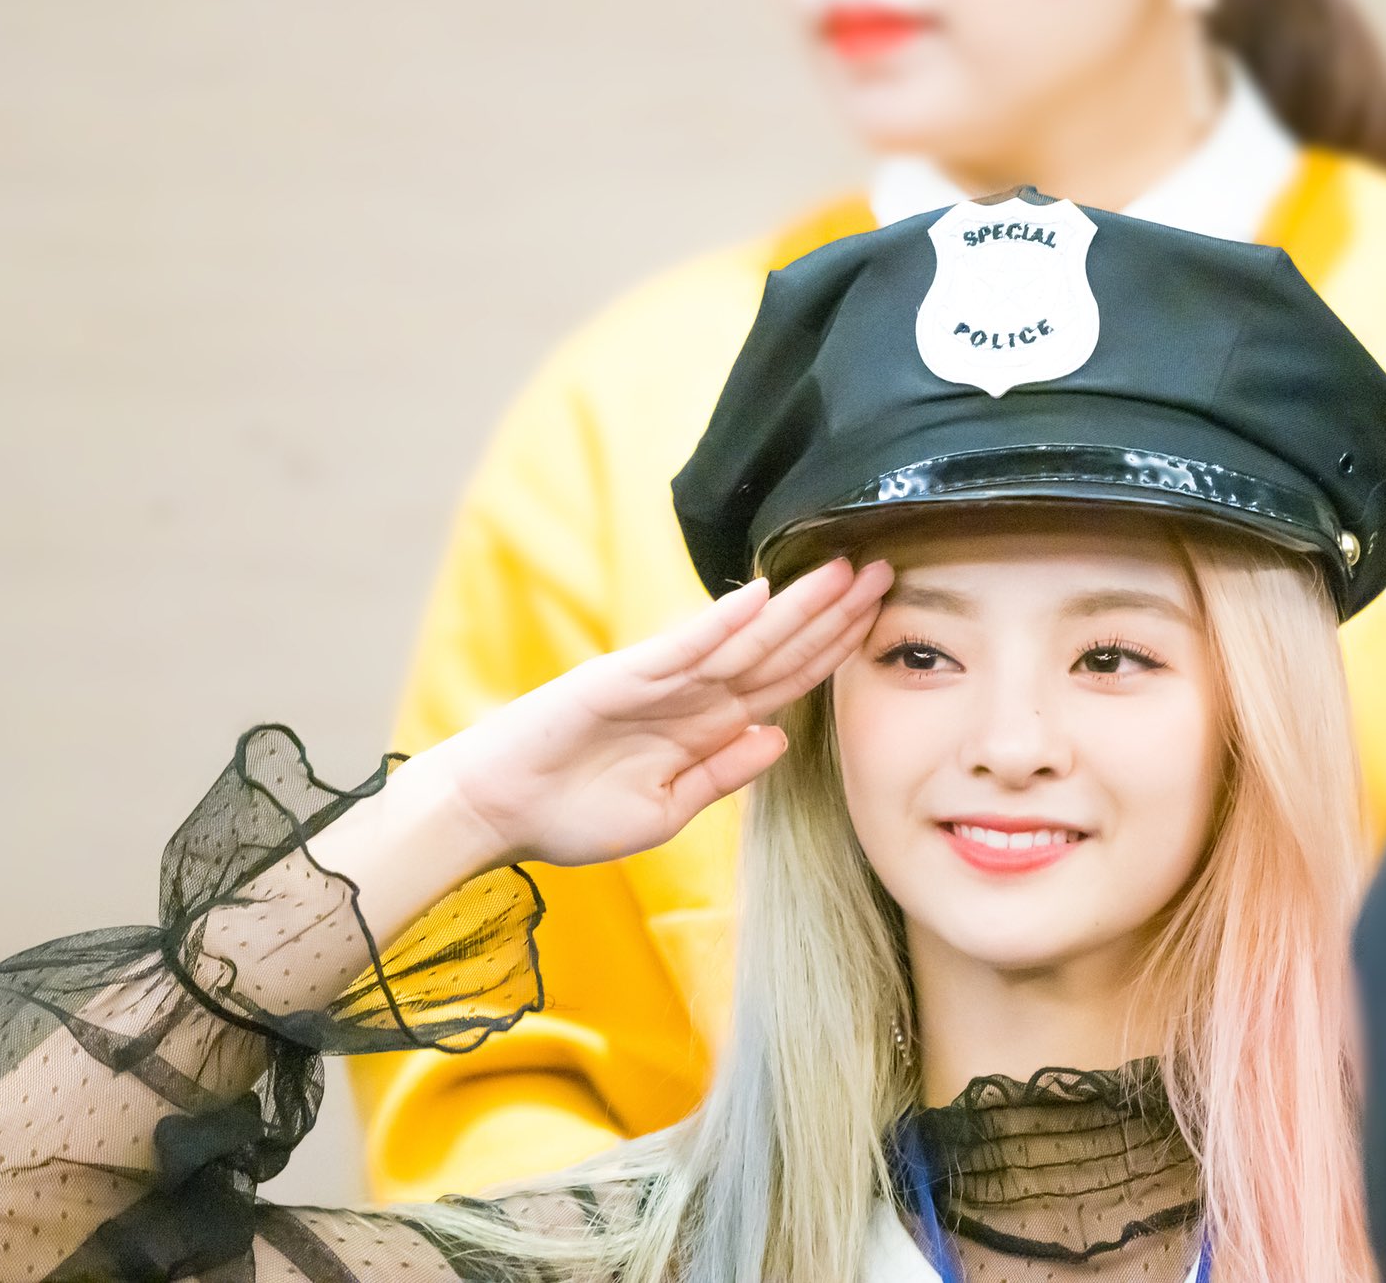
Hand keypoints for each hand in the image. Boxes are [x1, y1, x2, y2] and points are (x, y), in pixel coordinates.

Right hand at [420, 557, 890, 869]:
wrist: (498, 811)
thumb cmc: (574, 813)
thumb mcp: (668, 809)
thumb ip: (724, 773)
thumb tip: (780, 737)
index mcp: (706, 725)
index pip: (786, 681)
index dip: (835, 652)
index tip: (883, 621)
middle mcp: (691, 695)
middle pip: (778, 649)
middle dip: (834, 614)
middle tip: (887, 572)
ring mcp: (658, 682)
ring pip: (742, 640)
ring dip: (795, 607)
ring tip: (845, 572)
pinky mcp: (620, 678)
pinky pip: (680, 649)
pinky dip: (720, 622)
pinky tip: (760, 596)